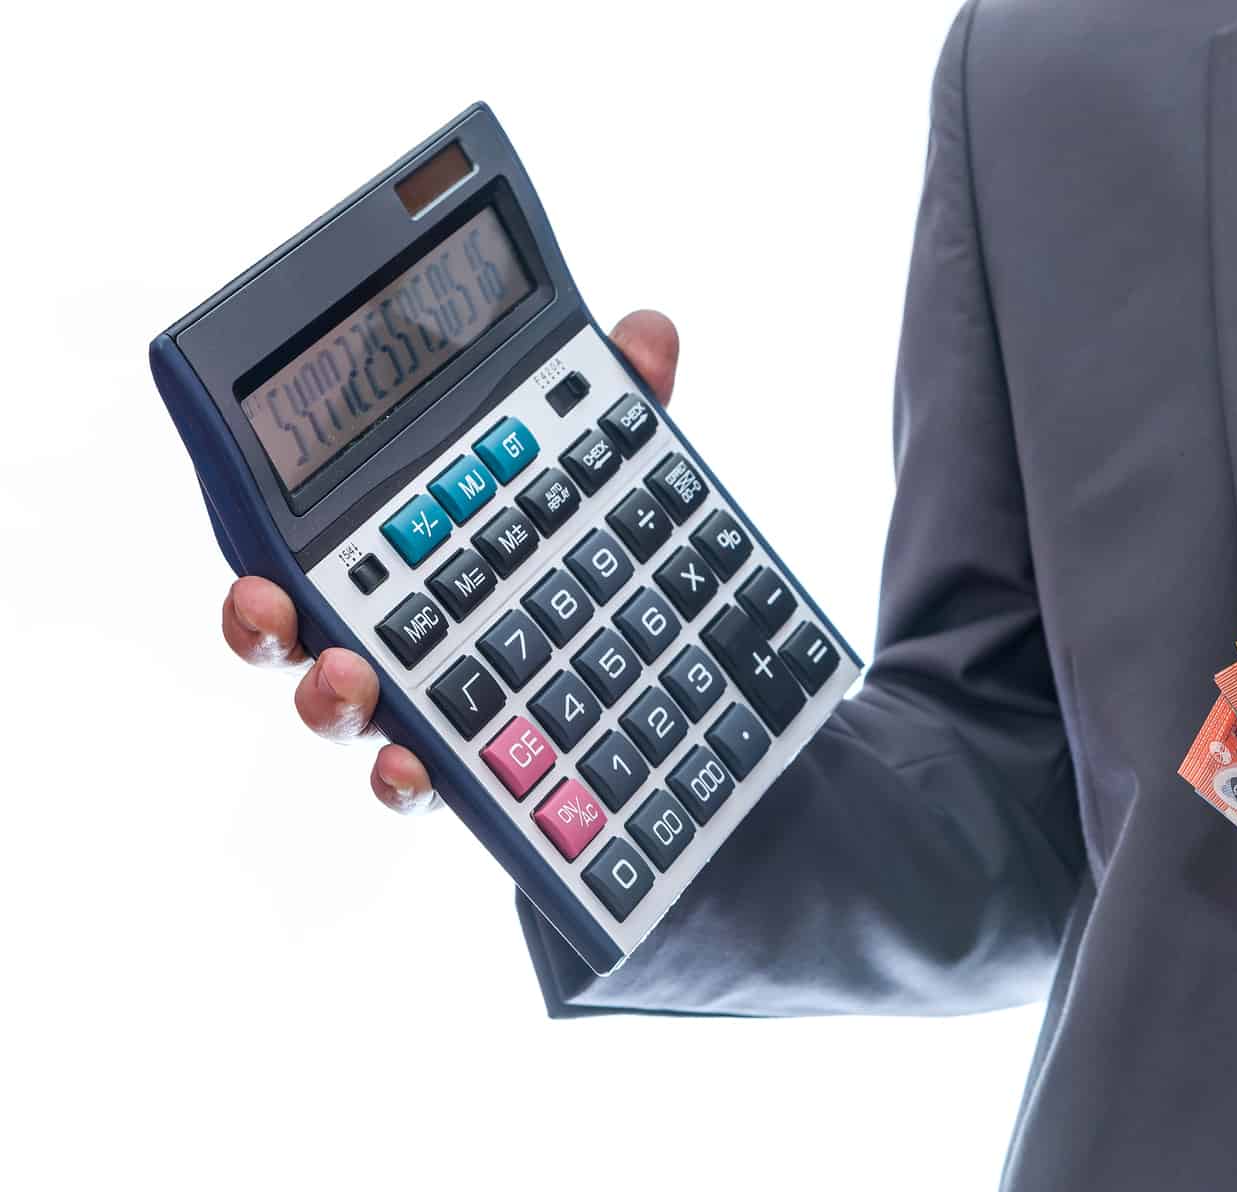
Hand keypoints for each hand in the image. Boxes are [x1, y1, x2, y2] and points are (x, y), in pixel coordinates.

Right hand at [220, 310, 679, 812]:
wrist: (668, 668)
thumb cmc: (600, 549)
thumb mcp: (615, 470)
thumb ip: (619, 403)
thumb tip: (646, 335)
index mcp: (402, 547)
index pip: (311, 550)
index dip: (266, 572)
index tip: (259, 577)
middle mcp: (395, 626)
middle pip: (299, 636)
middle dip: (273, 636)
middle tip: (286, 618)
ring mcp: (432, 699)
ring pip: (347, 711)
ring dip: (331, 704)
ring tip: (353, 684)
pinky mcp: (476, 763)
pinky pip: (426, 779)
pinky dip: (410, 780)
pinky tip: (419, 770)